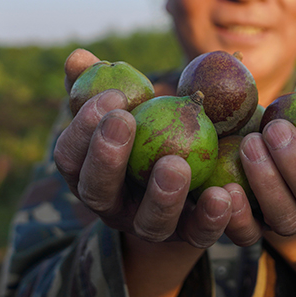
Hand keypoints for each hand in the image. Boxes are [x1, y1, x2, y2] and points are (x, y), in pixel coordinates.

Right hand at [55, 48, 234, 247]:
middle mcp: (112, 208)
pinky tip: (225, 194)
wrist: (187, 185)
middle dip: (107, 157)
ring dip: (161, 194)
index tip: (110, 96)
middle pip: (98, 192)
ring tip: (176, 163)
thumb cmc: (147, 134)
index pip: (70, 156)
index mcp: (87, 174)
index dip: (82, 128)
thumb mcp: (127, 108)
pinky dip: (212, 217)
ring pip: (150, 222)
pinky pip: (200, 234)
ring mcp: (150, 228)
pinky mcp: (189, 239)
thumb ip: (99, 84)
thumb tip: (78, 57)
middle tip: (125, 121)